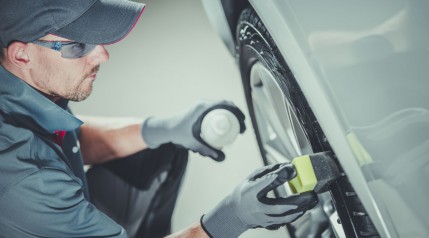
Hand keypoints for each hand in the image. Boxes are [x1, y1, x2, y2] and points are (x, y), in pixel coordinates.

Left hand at [141, 99, 245, 160]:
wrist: (166, 128)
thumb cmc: (178, 134)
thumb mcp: (193, 142)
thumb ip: (206, 149)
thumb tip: (221, 157)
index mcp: (203, 107)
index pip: (225, 105)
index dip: (237, 113)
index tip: (242, 124)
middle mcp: (203, 103)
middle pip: (226, 105)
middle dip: (237, 116)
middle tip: (242, 129)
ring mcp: (202, 105)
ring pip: (222, 107)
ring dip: (232, 115)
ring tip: (238, 128)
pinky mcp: (201, 109)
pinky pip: (217, 109)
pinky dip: (225, 114)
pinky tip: (229, 124)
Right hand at [201, 163, 317, 237]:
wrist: (235, 214)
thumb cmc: (245, 193)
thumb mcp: (252, 178)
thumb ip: (269, 172)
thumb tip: (288, 167)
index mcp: (251, 193)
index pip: (265, 183)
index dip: (279, 176)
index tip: (292, 169)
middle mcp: (257, 208)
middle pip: (281, 207)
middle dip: (300, 200)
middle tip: (312, 193)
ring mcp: (264, 219)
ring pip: (286, 217)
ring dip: (301, 209)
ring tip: (312, 200)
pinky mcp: (269, 225)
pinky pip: (285, 221)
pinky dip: (295, 214)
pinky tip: (303, 208)